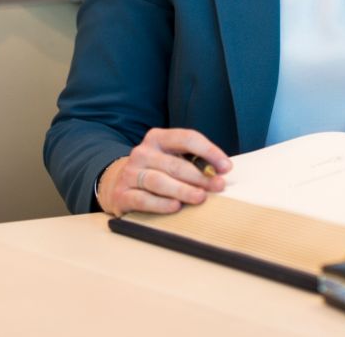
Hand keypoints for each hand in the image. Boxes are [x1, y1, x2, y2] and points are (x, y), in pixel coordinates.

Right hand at [96, 128, 230, 216]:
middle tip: (217, 186)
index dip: (209, 151)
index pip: (187, 138)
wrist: (118, 183)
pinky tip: (175, 207)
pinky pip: (143, 199)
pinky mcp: (122, 194)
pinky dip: (161, 204)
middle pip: (175, 164)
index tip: (226, 166)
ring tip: (200, 197)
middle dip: (200, 176)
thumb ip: (193, 161)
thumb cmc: (156, 170)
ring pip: (159, 181)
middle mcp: (142, 152)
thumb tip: (220, 172)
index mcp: (157, 138)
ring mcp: (130, 173)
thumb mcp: (171, 158)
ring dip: (182, 190)